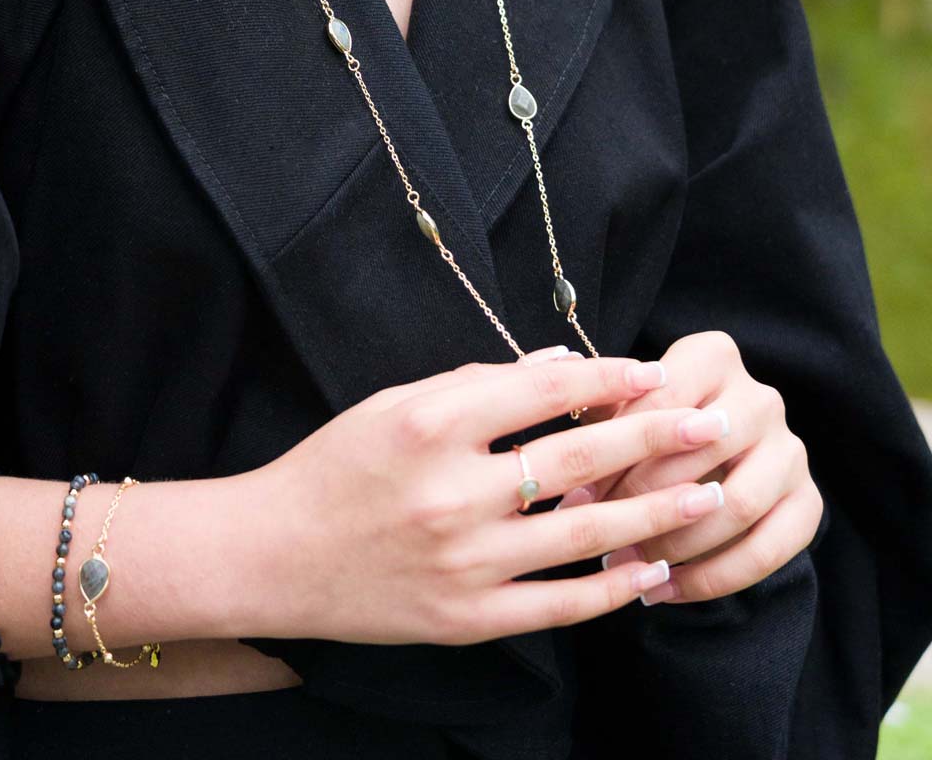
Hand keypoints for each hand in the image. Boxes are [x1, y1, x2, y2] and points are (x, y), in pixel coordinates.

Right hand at [239, 346, 731, 646]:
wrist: (273, 554)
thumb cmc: (332, 467)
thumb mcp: (392, 404)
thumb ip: (474, 384)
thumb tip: (559, 367)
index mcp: (431, 424)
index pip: (543, 391)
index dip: (609, 378)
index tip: (653, 370)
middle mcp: (452, 491)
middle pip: (577, 460)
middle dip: (655, 436)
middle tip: (712, 423)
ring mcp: (462, 561)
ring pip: (582, 534)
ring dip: (654, 511)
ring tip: (709, 494)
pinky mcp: (466, 618)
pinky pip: (558, 605)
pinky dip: (611, 588)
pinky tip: (653, 570)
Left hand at [565, 331, 822, 605]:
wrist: (708, 440)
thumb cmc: (641, 418)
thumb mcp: (617, 404)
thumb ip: (597, 422)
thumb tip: (567, 485)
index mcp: (712, 355)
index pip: (662, 401)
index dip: (617, 450)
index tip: (577, 492)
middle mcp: (761, 397)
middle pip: (701, 453)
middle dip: (643, 499)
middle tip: (599, 533)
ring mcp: (791, 449)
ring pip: (736, 505)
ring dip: (678, 542)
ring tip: (631, 565)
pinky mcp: (808, 500)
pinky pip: (767, 551)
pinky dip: (713, 578)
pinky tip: (667, 590)